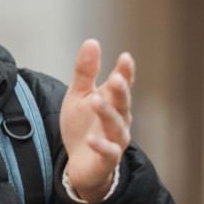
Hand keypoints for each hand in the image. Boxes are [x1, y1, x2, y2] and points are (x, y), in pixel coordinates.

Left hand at [59, 39, 134, 201]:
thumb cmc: (82, 126)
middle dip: (121, 91)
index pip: (122, 84)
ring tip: (96, 101)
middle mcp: (119, 120)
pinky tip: (91, 139)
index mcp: (113, 101)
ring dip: (108, 114)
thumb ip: (85, 71)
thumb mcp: (78, 95)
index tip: (125, 58)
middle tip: (116, 78)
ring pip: (116, 127)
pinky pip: (108, 153)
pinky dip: (101, 146)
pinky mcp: (106, 160)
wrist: (78, 163)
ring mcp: (115, 140)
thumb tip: (92, 41)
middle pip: (123, 104)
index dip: (126, 72)